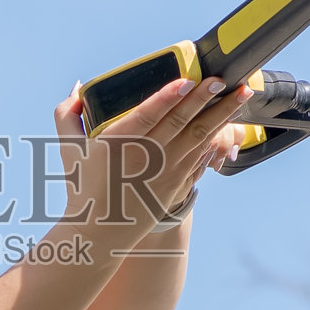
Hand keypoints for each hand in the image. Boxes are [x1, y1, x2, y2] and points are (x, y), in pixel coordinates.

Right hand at [51, 76, 253, 238]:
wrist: (100, 232)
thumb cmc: (83, 186)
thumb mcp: (69, 149)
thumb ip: (68, 113)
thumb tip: (79, 86)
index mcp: (118, 143)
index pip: (148, 114)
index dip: (169, 97)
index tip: (187, 81)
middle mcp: (146, 156)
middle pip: (181, 121)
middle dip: (204, 98)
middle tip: (221, 78)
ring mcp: (165, 171)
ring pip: (199, 137)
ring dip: (222, 114)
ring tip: (241, 94)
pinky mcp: (177, 182)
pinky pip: (200, 155)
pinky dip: (216, 136)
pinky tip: (229, 121)